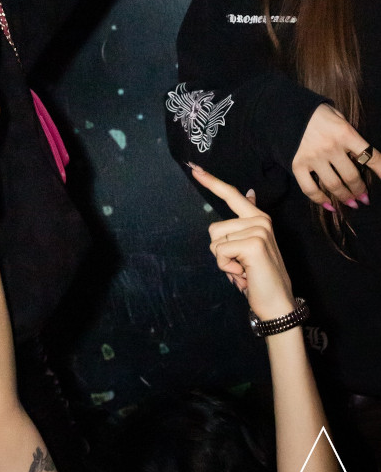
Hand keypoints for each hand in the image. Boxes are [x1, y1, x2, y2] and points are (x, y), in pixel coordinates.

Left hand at [191, 165, 295, 321]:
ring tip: (243, 269)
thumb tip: (250, 193)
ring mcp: (258, 230)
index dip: (212, 182)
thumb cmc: (259, 276)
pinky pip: (220, 252)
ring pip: (215, 241)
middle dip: (220, 251)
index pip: (232, 194)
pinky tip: (244, 274)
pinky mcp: (253, 243)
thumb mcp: (251, 245)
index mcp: (258, 218)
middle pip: (214, 228)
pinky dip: (226, 267)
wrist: (276, 303)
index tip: (194, 169)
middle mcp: (260, 220)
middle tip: (241, 265)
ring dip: (224, 261)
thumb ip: (246, 220)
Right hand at [292, 103, 378, 209]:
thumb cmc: (315, 112)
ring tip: (352, 204)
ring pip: (334, 185)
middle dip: (360, 190)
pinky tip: (329, 205)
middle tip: (364, 198)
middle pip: (351, 176)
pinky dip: (320, 200)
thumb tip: (362, 156)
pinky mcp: (297, 164)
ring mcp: (313, 157)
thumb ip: (350, 135)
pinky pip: (310, 188)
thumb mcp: (337, 116)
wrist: (284, 108)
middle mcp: (330, 147)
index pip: (369, 156)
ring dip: (345, 197)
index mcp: (344, 133)